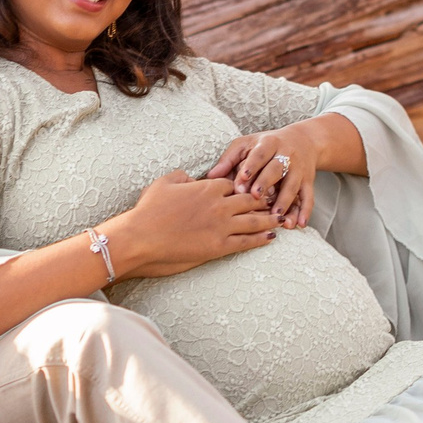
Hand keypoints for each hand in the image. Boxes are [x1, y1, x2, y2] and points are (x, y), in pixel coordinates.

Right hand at [109, 171, 278, 277]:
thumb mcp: (165, 182)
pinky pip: (247, 242)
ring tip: (282, 217)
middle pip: (252, 199)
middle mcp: (219, 205)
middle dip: (267, 198)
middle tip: (279, 199)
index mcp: (208, 187)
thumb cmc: (148, 210)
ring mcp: (221, 226)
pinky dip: (261, 239)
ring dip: (270, 218)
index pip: (237, 182)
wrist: (140, 237)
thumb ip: (184, 176)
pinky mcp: (219, 246)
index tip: (259, 185)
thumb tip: (193, 177)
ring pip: (255, 220)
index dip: (249, 184)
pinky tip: (271, 237)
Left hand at [208, 121, 327, 227]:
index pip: (260, 154)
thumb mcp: (246, 145)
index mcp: (268, 144)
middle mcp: (286, 155)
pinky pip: (308, 197)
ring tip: (276, 215)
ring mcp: (299, 170)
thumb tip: (210, 176)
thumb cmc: (265, 146)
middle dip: (266, 182)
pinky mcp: (308, 182)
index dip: (252, 166)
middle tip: (256, 196)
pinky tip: (300, 223)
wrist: (303, 141)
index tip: (242, 178)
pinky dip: (305, 211)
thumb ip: (229, 160)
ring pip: (293, 186)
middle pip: (277, 169)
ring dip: (285, 201)